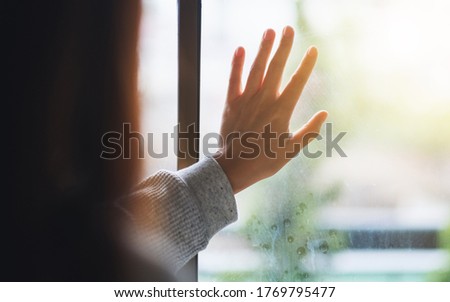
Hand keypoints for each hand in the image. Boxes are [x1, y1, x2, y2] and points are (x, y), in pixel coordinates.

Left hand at [214, 26, 327, 193]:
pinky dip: (237, 63)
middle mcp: (264, 100)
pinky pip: (234, 79)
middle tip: (289, 29)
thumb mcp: (292, 150)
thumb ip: (309, 131)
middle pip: (276, 67)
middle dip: (284, 47)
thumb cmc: (265, 160)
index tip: (313, 50)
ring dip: (263, 48)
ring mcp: (246, 99)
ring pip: (256, 68)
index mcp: (281, 110)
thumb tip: (324, 114)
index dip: (307, 64)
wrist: (234, 167)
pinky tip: (241, 48)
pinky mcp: (231, 103)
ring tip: (269, 31)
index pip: (298, 81)